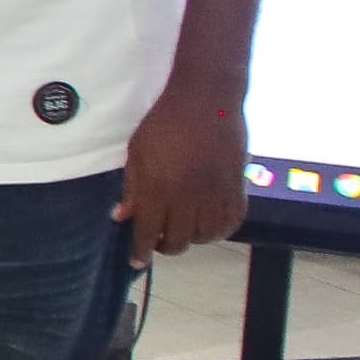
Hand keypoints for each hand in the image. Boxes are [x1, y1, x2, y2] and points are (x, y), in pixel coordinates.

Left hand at [115, 82, 249, 262]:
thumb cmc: (163, 121)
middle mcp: (189, 197)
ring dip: (193, 239)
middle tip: (158, 241)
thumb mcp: (137, 152)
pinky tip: (210, 226)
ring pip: (207, 236)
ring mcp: (216, 192)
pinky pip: (233, 220)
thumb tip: (122, 216)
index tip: (136, 260)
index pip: (148, 232)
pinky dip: (221, 230)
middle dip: (165, 246)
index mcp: (159, 189)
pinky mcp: (237, 184)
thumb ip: (132, 187)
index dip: (141, 251)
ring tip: (182, 231)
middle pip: (179, 240)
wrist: (206, 98)